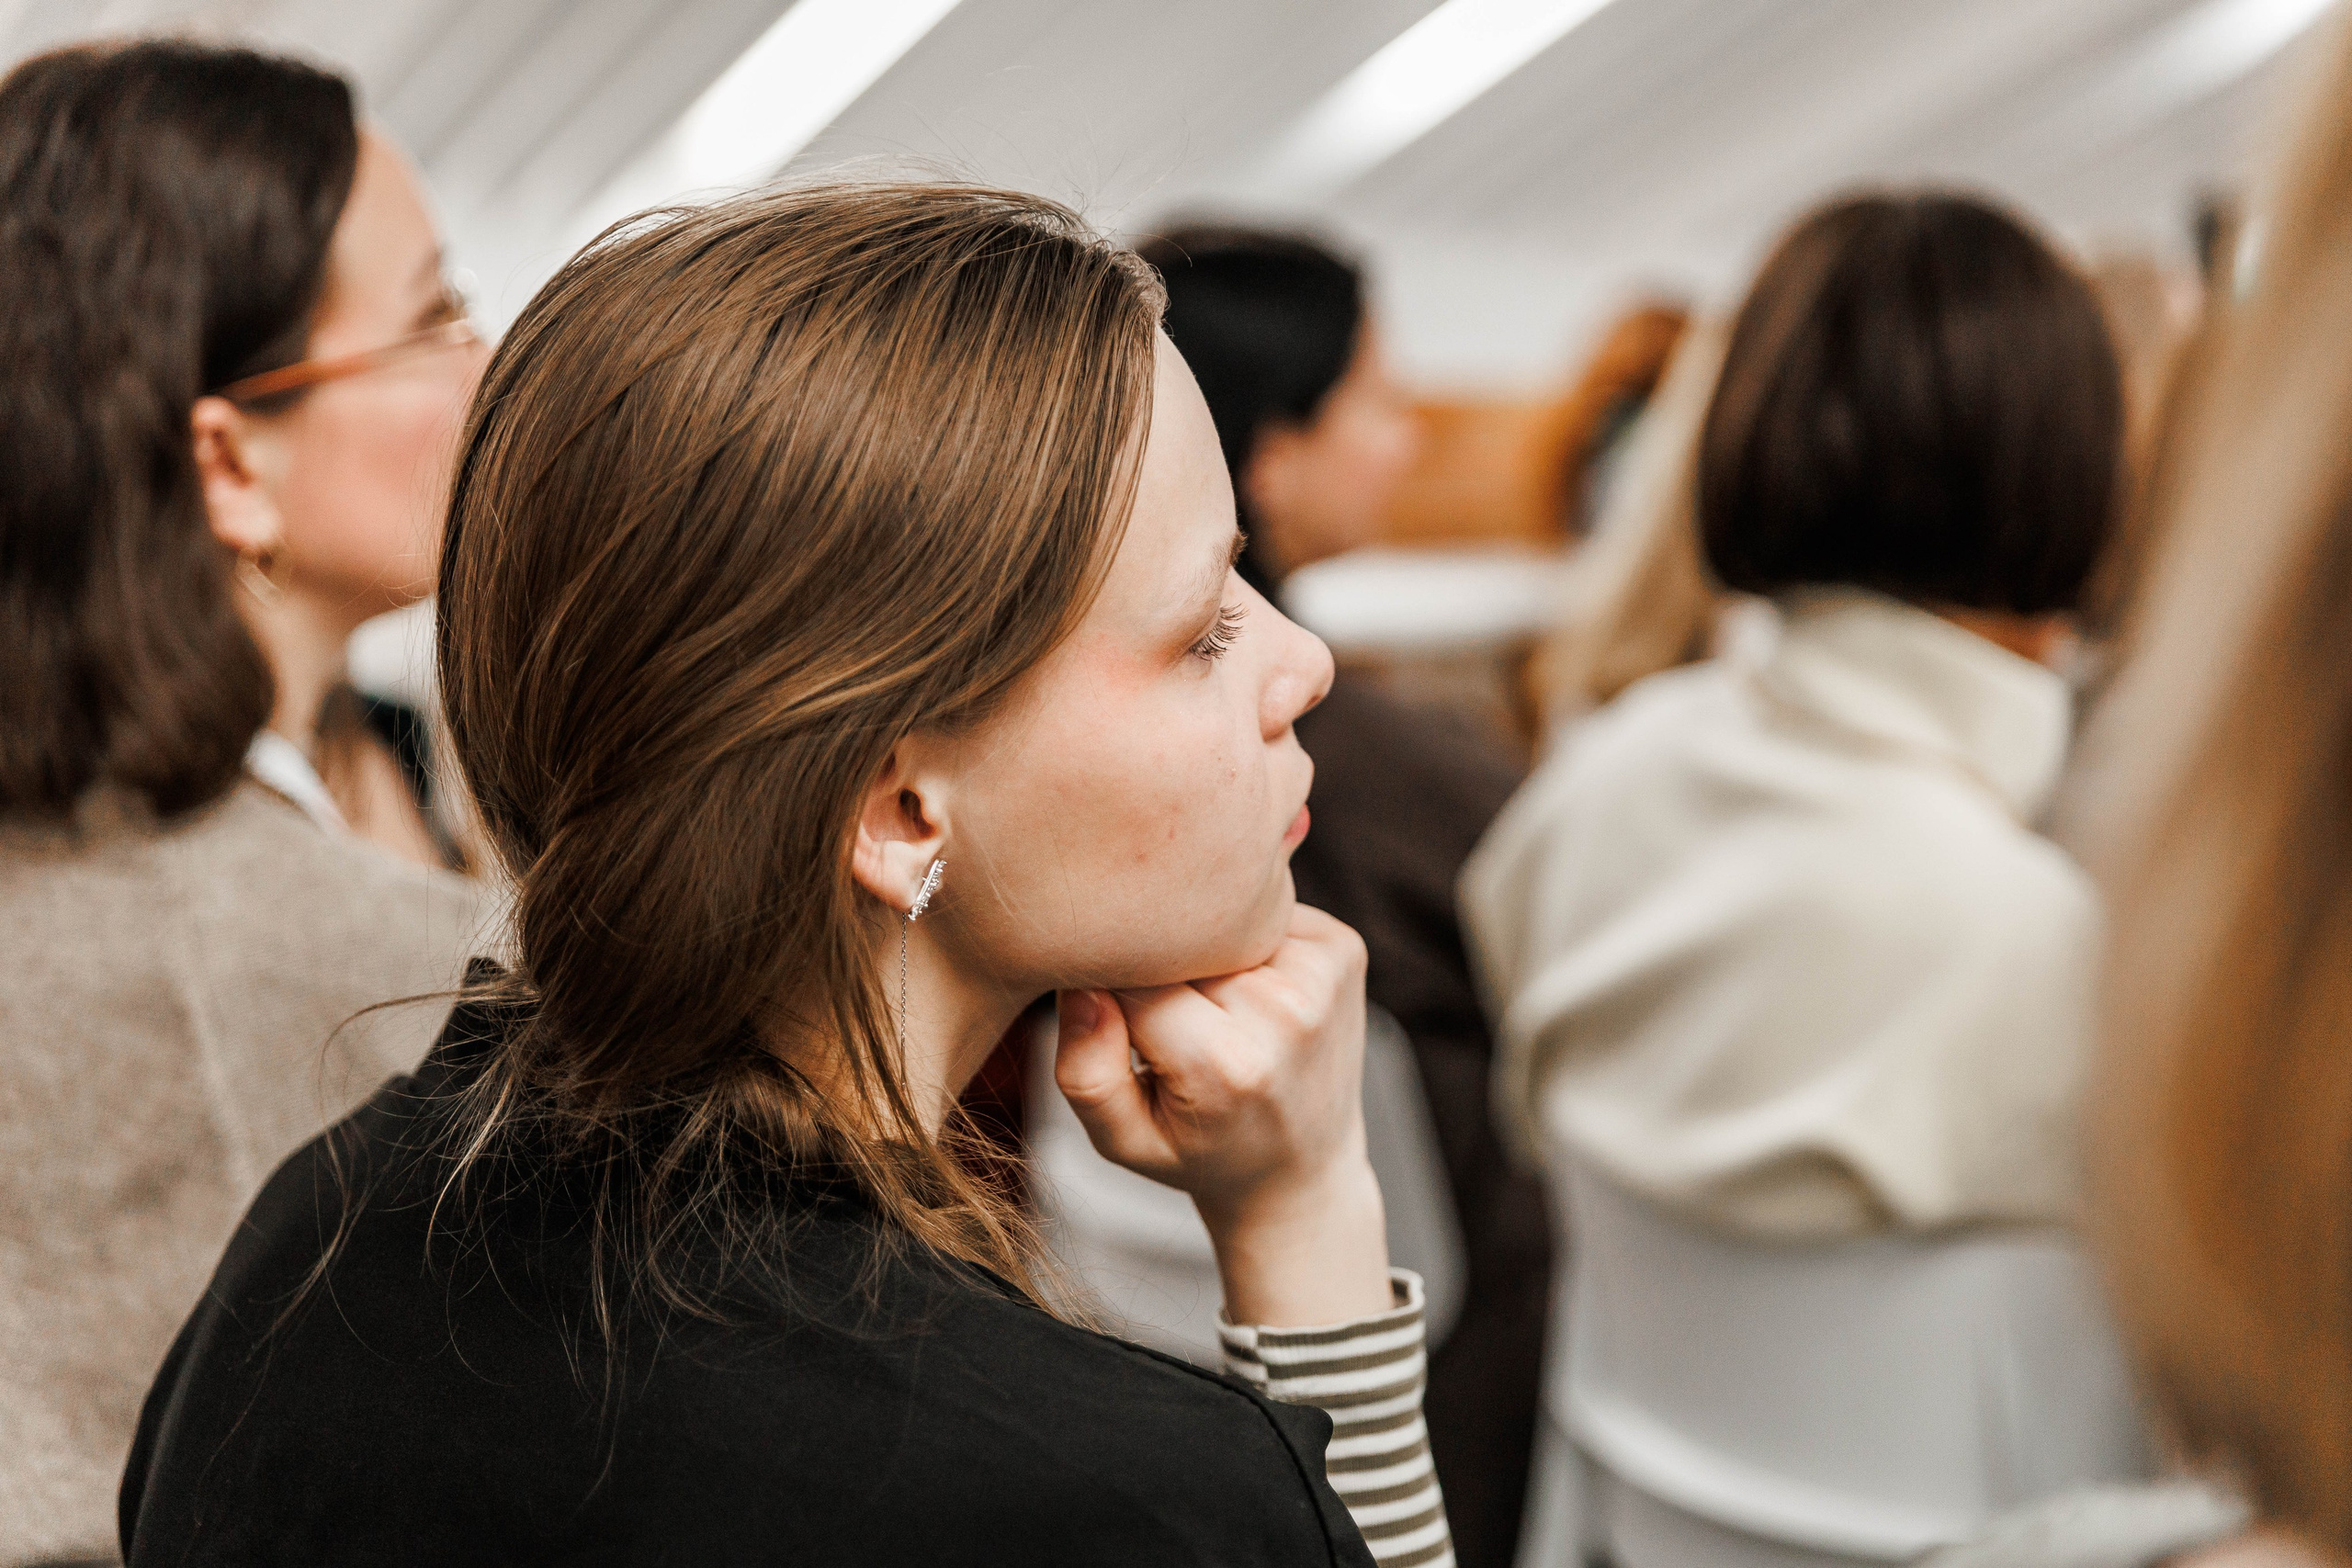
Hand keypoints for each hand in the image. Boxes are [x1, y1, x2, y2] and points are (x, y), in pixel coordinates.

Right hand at [1055, 904, 1391, 1326]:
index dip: (1110, 985)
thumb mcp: (1124, 1141)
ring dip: (1207, 955)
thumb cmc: (1204, 1151)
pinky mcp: (1343, 947)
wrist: (1304, 1167)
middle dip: (1162, 970)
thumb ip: (1084, 1071)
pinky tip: (1255, 995)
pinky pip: (1263, 913)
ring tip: (1219, 1012)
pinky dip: (1247, 945)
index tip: (1119, 1020)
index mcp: (1224, 1062)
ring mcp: (1322, 974)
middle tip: (1176, 1025)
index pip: (1131, 973)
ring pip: (1221, 922)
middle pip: (1180, 942)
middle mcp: (1284, 1011)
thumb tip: (1083, 985)